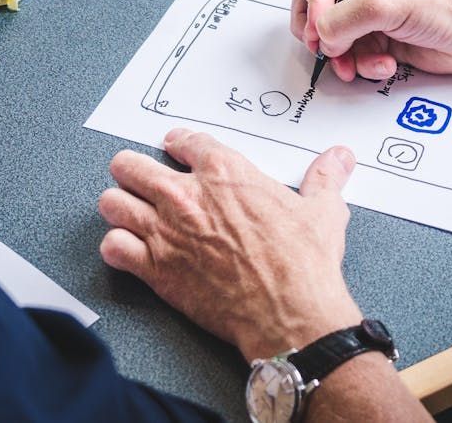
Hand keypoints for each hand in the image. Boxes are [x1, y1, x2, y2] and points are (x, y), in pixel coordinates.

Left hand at [98, 129, 363, 360]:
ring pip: (112, 203)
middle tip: (142, 180)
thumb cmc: (303, 263)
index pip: (184, 140)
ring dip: (120, 207)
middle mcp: (187, 196)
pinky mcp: (155, 269)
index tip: (175, 148)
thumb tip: (339, 159)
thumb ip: (325, 179)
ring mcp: (165, 231)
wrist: (289, 312)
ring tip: (129, 213)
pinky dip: (116, 248)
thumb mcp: (322, 211)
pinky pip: (112, 247)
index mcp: (225, 171)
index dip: (178, 143)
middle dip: (134, 171)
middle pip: (131, 165)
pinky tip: (128, 251)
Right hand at [291, 0, 451, 81]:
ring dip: (344, 56)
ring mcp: (368, 9)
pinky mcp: (378, 37)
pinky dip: (364, 64)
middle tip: (329, 48)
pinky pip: (352, 55)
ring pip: (330, 37)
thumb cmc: (450, 0)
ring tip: (359, 62)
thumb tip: (320, 37)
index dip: (313, 1)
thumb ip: (342, 19)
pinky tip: (385, 63)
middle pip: (314, 7)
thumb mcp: (385, 2)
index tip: (324, 25)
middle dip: (322, 33)